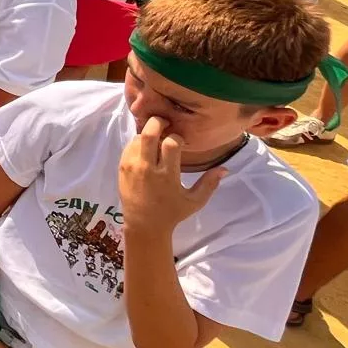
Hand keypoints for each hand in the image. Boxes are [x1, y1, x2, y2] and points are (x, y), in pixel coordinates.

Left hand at [118, 116, 224, 231]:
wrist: (143, 225)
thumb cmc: (172, 213)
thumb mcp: (195, 201)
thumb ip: (209, 184)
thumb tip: (225, 168)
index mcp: (167, 176)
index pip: (171, 144)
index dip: (177, 138)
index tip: (181, 142)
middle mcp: (148, 169)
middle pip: (149, 134)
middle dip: (157, 122)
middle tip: (165, 122)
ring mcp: (132, 167)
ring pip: (138, 138)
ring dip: (148, 134)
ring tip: (157, 138)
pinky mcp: (122, 168)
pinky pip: (129, 146)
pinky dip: (138, 143)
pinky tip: (147, 149)